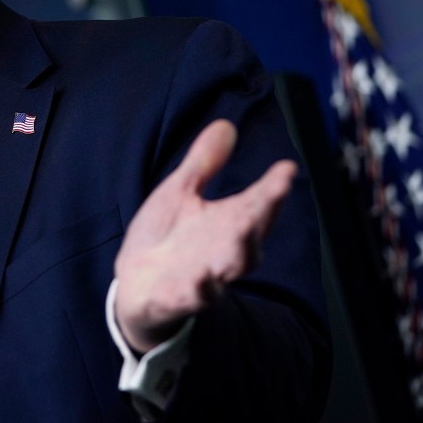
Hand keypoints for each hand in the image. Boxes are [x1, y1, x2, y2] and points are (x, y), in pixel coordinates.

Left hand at [113, 119, 296, 353]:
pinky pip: (195, 297)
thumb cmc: (166, 237)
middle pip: (252, 233)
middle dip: (264, 213)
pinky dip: (200, 290)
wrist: (136, 289)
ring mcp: (205, 276)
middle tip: (275, 192)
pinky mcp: (180, 298)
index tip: (286, 169)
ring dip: (240, 249)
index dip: (273, 188)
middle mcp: (223, 251)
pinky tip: (203, 280)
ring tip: (244, 228)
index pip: (257, 204)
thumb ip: (204, 164)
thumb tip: (225, 124)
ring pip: (232, 266)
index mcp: (227, 223)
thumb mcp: (181, 193)